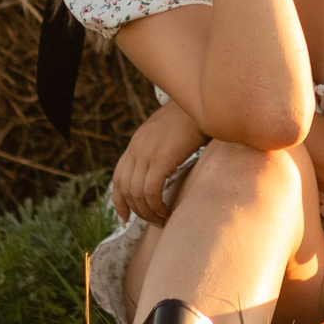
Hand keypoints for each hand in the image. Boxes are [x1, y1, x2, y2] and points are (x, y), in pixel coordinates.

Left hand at [113, 100, 206, 225]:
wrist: (204, 102)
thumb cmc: (194, 118)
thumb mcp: (169, 132)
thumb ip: (160, 148)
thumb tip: (164, 168)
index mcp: (137, 142)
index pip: (118, 177)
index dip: (119, 200)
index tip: (125, 217)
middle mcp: (137, 147)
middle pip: (126, 188)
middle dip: (137, 210)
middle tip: (153, 221)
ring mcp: (147, 152)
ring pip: (137, 193)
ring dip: (148, 212)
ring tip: (162, 218)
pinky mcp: (161, 158)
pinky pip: (151, 190)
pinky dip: (156, 205)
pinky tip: (167, 211)